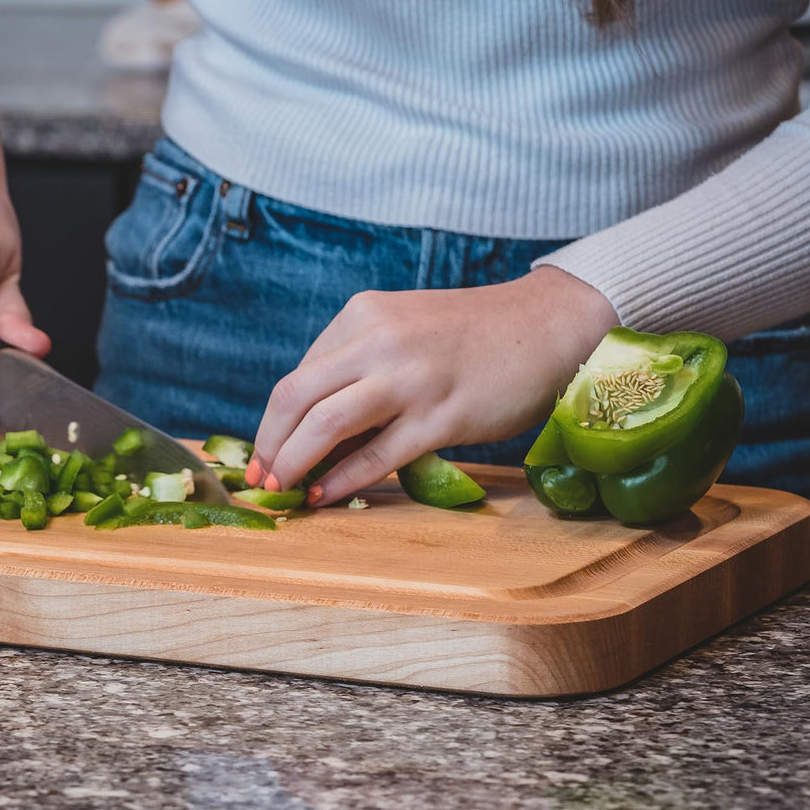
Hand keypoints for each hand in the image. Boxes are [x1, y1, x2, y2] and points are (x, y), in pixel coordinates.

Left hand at [247, 266, 619, 504]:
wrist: (549, 325)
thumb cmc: (472, 336)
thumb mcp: (404, 329)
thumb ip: (359, 366)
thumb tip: (309, 427)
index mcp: (364, 315)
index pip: (299, 376)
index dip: (274, 422)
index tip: (265, 453)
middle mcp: (380, 340)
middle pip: (295, 397)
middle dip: (269, 445)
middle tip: (261, 478)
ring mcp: (411, 378)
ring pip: (326, 425)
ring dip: (294, 464)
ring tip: (283, 489)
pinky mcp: (443, 416)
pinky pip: (377, 455)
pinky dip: (341, 479)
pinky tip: (324, 493)